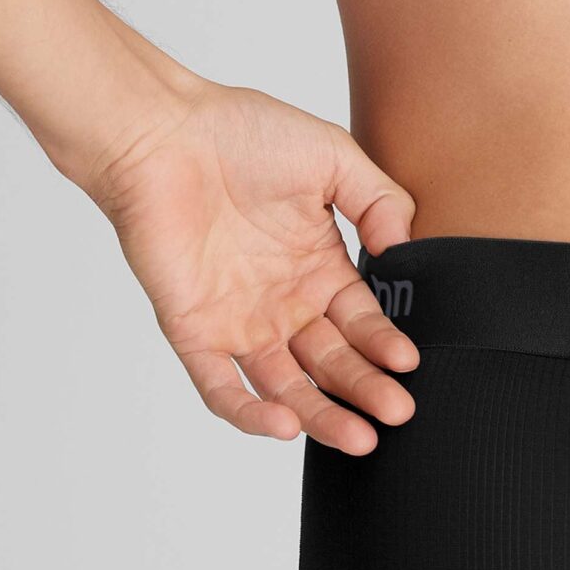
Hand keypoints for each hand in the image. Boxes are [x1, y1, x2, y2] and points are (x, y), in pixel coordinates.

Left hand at [80, 81, 420, 453]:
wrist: (160, 132)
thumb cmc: (240, 133)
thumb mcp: (333, 157)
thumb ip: (379, 200)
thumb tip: (406, 253)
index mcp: (318, 268)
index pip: (362, 323)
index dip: (386, 345)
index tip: (409, 362)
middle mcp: (282, 302)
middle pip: (331, 364)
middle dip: (366, 390)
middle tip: (397, 411)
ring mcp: (238, 321)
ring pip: (285, 386)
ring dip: (322, 415)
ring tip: (357, 437)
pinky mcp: (193, 330)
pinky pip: (220, 386)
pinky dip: (248, 412)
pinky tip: (284, 425)